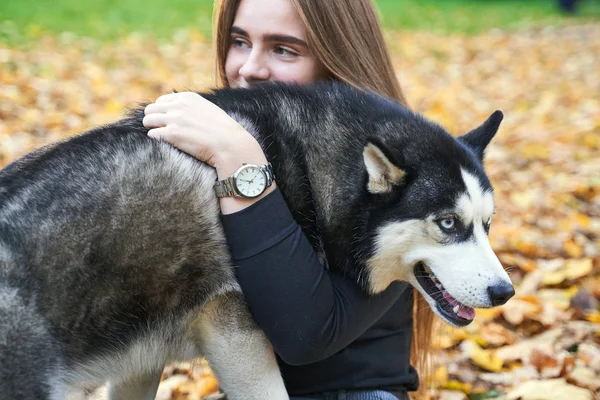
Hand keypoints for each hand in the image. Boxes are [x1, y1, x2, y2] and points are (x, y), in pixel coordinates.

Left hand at [142, 91, 266, 178]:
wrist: (230, 145)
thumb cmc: (223, 132)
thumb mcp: (208, 110)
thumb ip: (192, 108)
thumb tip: (178, 112)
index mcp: (188, 98)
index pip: (161, 101)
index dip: (162, 114)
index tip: (169, 124)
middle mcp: (179, 105)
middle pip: (150, 110)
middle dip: (154, 121)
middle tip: (163, 133)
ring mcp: (175, 119)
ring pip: (148, 121)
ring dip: (153, 130)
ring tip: (165, 139)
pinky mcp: (172, 134)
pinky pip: (152, 135)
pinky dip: (157, 141)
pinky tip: (168, 145)